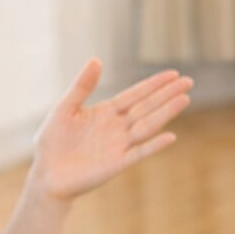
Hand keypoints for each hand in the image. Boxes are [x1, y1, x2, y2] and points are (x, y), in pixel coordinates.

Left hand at [28, 59, 192, 201]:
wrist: (46, 175)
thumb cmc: (52, 142)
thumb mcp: (64, 108)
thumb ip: (82, 86)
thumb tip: (96, 59)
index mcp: (107, 112)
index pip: (136, 94)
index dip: (154, 84)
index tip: (172, 73)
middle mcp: (118, 127)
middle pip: (147, 107)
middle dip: (167, 94)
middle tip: (188, 81)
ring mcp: (120, 145)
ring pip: (148, 125)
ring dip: (166, 113)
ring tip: (184, 99)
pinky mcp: (117, 164)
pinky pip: (140, 152)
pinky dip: (154, 145)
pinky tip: (170, 136)